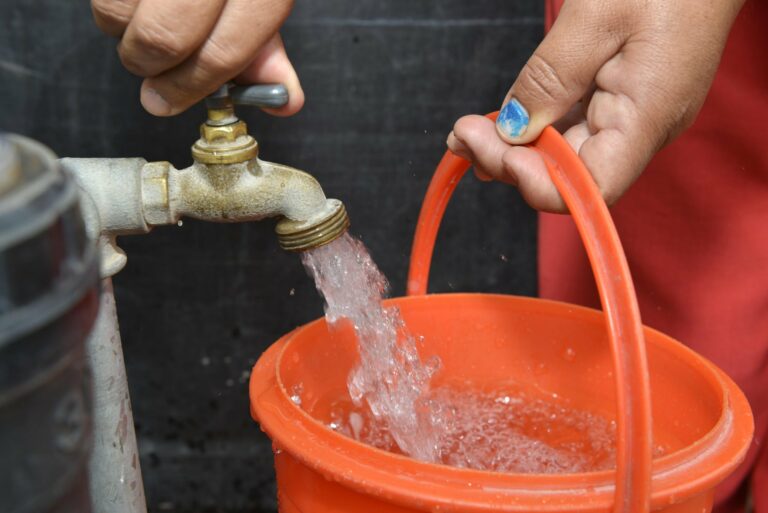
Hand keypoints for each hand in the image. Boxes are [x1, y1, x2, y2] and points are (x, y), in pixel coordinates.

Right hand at [92, 0, 301, 115]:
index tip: (165, 101)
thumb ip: (268, 47)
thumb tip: (284, 102)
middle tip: (150, 66)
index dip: (190, 88)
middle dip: (148, 66)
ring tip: (141, 17)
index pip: (223, 53)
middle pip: (164, 37)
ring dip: (120, 30)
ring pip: (116, 10)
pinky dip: (111, 1)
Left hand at [447, 0, 743, 211]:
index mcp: (647, 118)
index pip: (589, 190)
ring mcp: (633, 118)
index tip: (493, 149)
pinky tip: (498, 123)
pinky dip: (533, 128)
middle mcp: (642, 130)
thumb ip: (551, 77)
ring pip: (565, 154)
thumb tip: (511, 129)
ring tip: (466, 133)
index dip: (536, 183)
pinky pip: (573, 128)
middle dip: (508, 161)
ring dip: (513, 147)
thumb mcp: (596, 16)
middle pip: (569, 175)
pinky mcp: (623, 102)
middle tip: (460, 135)